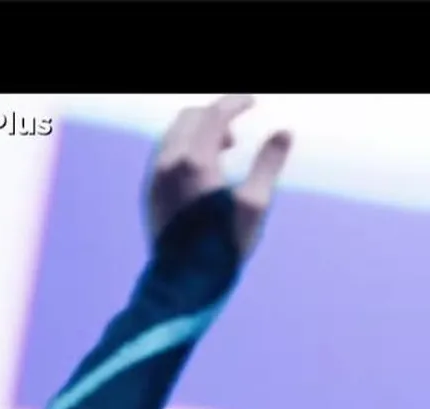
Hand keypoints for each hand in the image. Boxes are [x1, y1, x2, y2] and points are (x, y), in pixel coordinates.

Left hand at [148, 94, 292, 258]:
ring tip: (225, 149)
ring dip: (199, 131)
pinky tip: (203, 168)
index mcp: (193, 163)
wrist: (181, 282)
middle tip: (238, 131)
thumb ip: (268, 165)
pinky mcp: (150, 193)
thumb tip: (284, 133)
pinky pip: (164, 154)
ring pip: (173, 135)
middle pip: (189, 118)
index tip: (253, 100)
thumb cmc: (222, 247)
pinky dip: (184, 147)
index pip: (213, 115)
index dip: (235, 103)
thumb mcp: (254, 205)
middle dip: (215, 115)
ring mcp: (154, 179)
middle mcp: (167, 165)